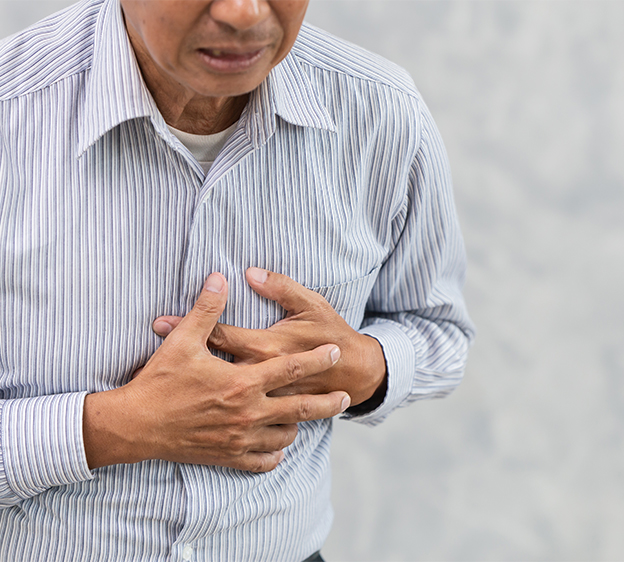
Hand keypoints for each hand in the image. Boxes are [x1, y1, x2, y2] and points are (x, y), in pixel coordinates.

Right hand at [83, 273, 350, 472]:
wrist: (134, 426)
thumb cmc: (158, 382)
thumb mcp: (182, 340)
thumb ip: (207, 309)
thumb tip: (220, 277)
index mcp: (243, 381)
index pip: (291, 368)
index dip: (317, 359)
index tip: (335, 352)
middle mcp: (248, 413)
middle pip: (301, 407)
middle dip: (328, 402)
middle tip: (345, 396)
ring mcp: (240, 438)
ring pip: (285, 435)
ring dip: (298, 424)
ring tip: (305, 415)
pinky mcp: (227, 457)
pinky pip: (263, 460)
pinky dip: (274, 452)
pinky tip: (277, 443)